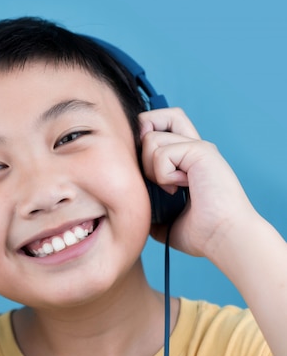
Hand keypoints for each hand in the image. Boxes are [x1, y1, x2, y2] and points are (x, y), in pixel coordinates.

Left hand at [139, 108, 256, 257]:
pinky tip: (180, 187)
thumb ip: (148, 203)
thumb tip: (132, 207)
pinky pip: (161, 153)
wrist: (223, 239)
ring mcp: (197, 146)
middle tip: (150, 170)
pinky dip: (162, 175)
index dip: (142, 139)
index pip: (159, 126)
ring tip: (169, 187)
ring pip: (151, 138)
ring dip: (150, 168)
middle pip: (159, 115)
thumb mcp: (164, 217)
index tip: (143, 170)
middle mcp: (193, 147)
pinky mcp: (200, 150)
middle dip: (142, 138)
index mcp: (186, 159)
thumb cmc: (202, 233)